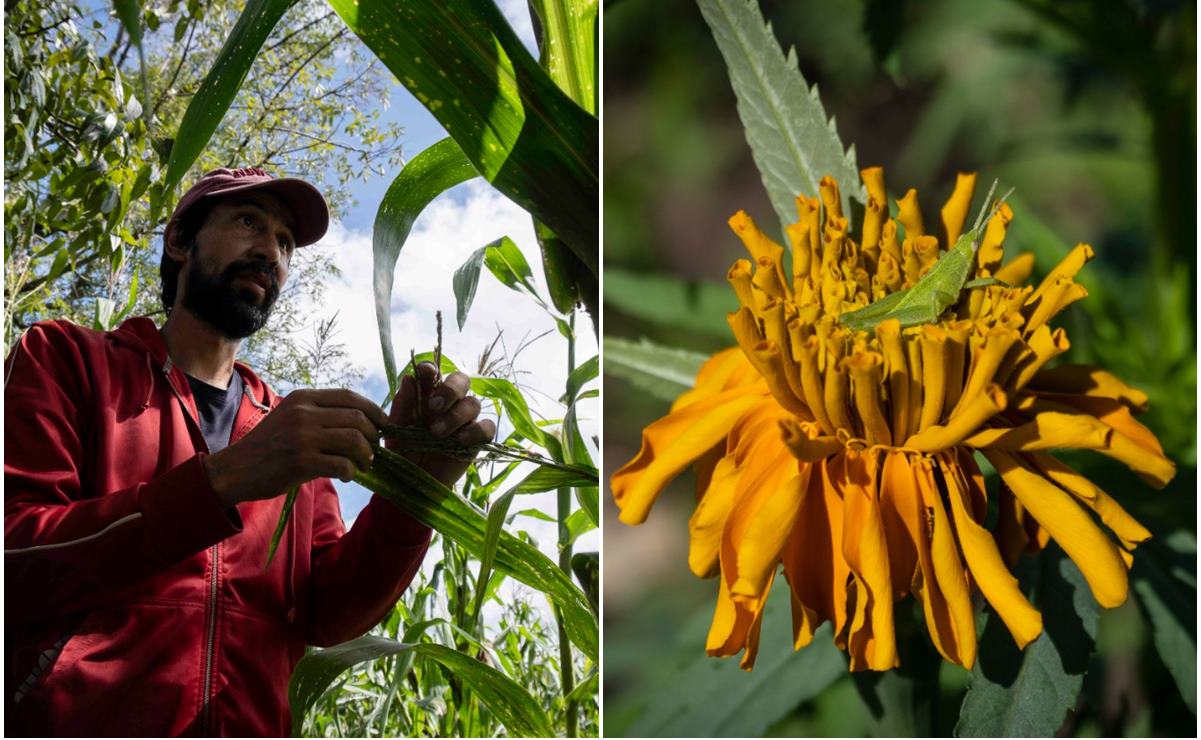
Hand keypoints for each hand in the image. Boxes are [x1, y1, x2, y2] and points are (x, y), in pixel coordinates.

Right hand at [204, 388, 387, 507]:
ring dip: (366, 455)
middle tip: (373, 451)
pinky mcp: (302, 461)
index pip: (350, 396)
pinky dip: (352, 471)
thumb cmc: (269, 446)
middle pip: (357, 418)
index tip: (383, 425)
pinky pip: (342, 464)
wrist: (235, 470)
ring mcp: (303, 436)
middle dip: (373, 436)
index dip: (373, 410)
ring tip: (364, 464)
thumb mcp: (291, 417)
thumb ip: (320, 413)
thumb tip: (361, 420)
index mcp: (303, 397)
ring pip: (354, 439)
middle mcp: (304, 412)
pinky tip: (347, 475)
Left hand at [388, 362, 495, 487]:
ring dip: (456, 415)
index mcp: (427, 394)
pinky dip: (476, 431)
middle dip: (450, 390)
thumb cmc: (404, 449)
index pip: (434, 372)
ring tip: (437, 433)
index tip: (426, 373)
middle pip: (461, 380)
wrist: (414, 480)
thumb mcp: (396, 428)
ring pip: (473, 403)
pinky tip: (460, 440)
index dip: (431, 368)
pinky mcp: (477, 438)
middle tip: (433, 407)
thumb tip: (409, 378)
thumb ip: (402, 404)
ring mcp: (465, 420)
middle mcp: (449, 403)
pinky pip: (487, 427)